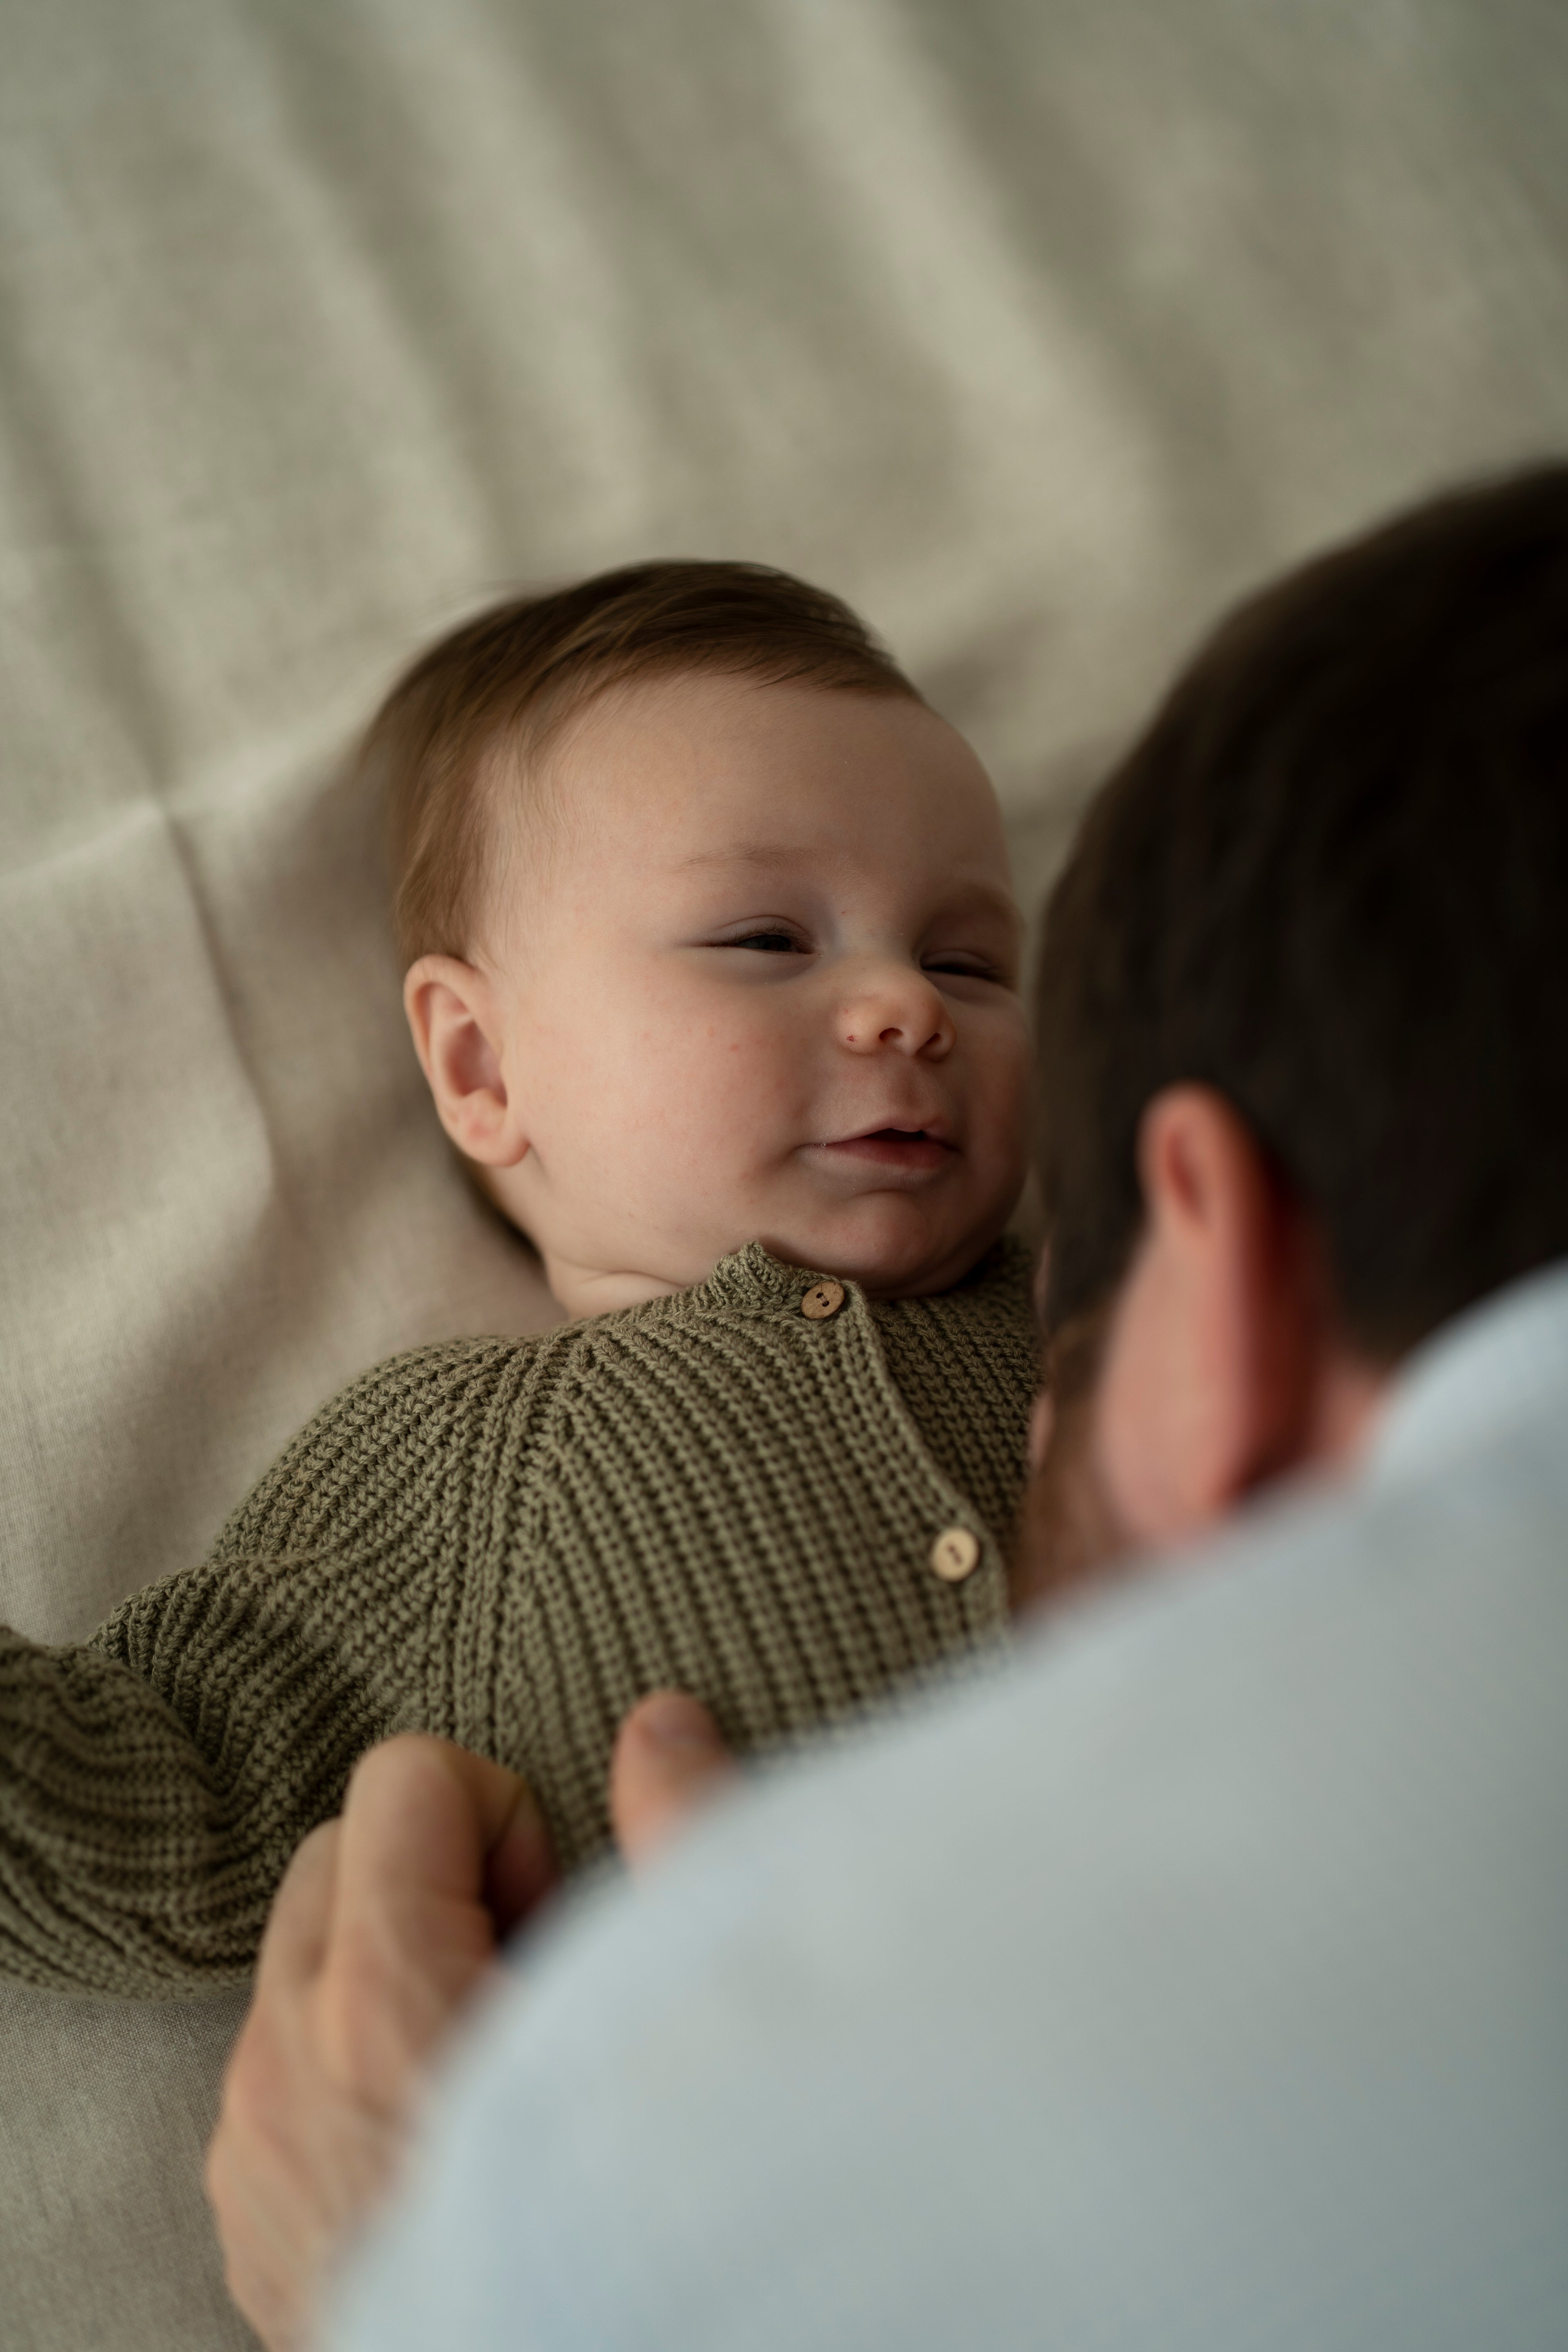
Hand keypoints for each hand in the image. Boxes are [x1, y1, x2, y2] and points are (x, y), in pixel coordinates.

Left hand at [206, 1698, 735, 2350]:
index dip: (504, 1823)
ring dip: (390, 1977)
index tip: (556, 1913)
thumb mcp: (686, 2011)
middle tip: (534, 1979)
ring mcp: (253, 2148)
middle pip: (335, 1851)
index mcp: (380, 1998)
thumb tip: (657, 1724)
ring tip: (497, 2066)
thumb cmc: (637, 2224)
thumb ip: (682, 1843)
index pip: (402, 1774)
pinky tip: (445, 2139)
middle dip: (436, 1883)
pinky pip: (278, 2075)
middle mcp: (286, 2065)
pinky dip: (350, 2072)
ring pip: (302, 1966)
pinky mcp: (247, 2216)